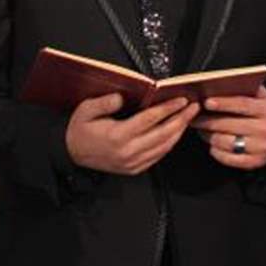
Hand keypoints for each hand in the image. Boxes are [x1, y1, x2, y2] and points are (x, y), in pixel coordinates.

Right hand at [65, 94, 199, 174]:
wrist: (72, 154)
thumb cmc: (80, 130)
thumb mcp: (85, 110)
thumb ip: (104, 102)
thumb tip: (122, 97)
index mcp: (118, 135)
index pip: (150, 119)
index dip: (168, 108)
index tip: (181, 100)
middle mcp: (128, 151)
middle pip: (163, 134)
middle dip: (181, 119)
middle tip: (193, 107)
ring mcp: (133, 162)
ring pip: (164, 147)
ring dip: (179, 132)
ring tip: (187, 118)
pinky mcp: (135, 168)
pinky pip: (158, 156)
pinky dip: (169, 143)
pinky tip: (174, 132)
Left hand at [190, 86, 265, 169]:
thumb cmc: (265, 112)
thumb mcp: (262, 97)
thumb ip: (244, 89)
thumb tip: (217, 84)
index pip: (242, 104)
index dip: (223, 103)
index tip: (206, 102)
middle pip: (230, 125)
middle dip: (208, 121)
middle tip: (194, 118)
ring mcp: (261, 147)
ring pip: (226, 142)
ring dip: (208, 136)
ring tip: (201, 130)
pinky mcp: (255, 162)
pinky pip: (229, 158)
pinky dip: (216, 151)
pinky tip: (212, 144)